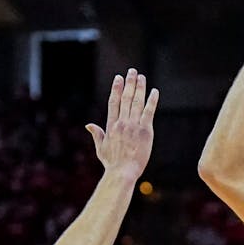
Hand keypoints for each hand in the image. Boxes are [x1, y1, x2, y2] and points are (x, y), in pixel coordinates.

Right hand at [86, 69, 159, 183]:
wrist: (122, 172)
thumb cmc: (112, 164)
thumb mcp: (101, 149)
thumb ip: (97, 135)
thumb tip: (89, 125)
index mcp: (111, 126)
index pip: (113, 102)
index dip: (116, 89)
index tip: (118, 78)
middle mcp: (122, 123)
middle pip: (125, 98)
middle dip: (129, 83)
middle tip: (132, 71)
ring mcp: (133, 126)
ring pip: (136, 102)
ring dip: (139, 88)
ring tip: (141, 77)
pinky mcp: (145, 131)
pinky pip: (148, 112)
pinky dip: (151, 101)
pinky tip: (154, 91)